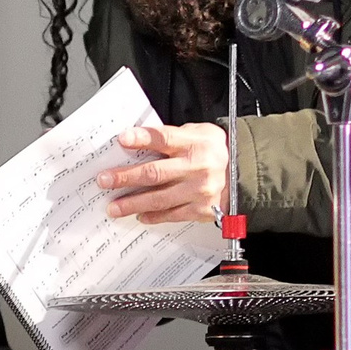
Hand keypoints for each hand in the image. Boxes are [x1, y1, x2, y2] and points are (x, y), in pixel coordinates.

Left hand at [99, 122, 228, 223]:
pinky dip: (153, 216)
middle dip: (125, 177)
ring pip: (159, 199)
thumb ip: (171, 136)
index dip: (142, 138)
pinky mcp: (201, 209)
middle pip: (155, 173)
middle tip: (104, 180)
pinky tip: (138, 215)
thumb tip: (136, 141)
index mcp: (195, 143)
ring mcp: (198, 191)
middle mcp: (197, 167)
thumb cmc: (215, 151)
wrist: (246, 173)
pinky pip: (172, 215)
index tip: (122, 140)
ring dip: (132, 203)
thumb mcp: (198, 133)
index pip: (164, 138)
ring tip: (113, 206)